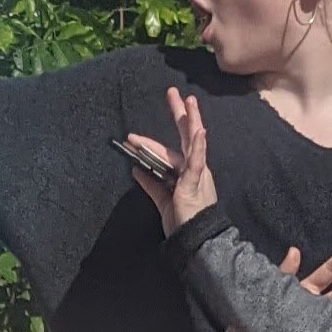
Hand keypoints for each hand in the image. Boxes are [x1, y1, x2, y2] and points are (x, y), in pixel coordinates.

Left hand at [124, 86, 216, 233]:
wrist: (194, 240)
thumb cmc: (182, 221)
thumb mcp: (162, 200)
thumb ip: (151, 184)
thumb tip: (136, 170)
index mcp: (187, 172)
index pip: (169, 150)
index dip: (150, 143)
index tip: (132, 137)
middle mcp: (194, 168)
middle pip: (186, 135)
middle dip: (180, 113)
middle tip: (173, 92)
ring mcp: (197, 173)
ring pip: (192, 142)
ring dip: (188, 120)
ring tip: (185, 100)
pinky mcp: (196, 181)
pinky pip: (198, 161)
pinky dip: (199, 145)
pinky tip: (199, 130)